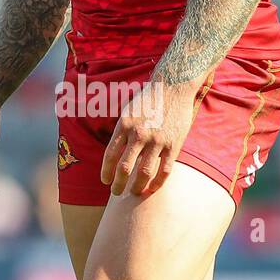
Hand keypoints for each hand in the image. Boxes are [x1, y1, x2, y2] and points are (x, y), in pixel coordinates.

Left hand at [100, 82, 196, 196]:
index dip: (106, 172)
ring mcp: (157, 140)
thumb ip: (122, 133)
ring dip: (137, 187)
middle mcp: (139, 134)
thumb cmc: (148, 100)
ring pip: (144, 173)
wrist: (174, 87)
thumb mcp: (128, 111)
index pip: (110, 155)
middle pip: (124, 167)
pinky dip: (157, 183)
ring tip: (134, 192)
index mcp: (125, 125)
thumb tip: (114, 154)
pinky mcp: (173, 145)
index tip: (105, 181)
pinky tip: (152, 189)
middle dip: (118, 184)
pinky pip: (164, 170)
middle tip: (116, 192)